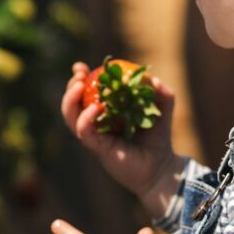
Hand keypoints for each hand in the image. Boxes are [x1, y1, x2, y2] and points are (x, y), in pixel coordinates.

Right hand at [61, 62, 181, 216]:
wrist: (161, 167)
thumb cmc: (158, 136)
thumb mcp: (163, 107)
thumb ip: (160, 90)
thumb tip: (150, 78)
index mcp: (105, 110)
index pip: (85, 92)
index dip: (79, 78)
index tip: (81, 67)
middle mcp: (96, 122)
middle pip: (72, 102)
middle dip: (71, 86)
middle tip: (80, 74)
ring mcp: (95, 136)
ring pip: (71, 116)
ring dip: (70, 99)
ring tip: (79, 85)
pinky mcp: (97, 148)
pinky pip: (84, 131)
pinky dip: (85, 118)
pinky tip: (95, 108)